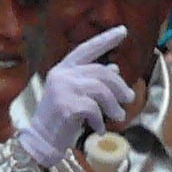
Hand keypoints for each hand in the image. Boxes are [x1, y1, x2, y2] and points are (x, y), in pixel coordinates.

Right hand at [17, 29, 132, 166]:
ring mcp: (62, 89)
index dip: (105, 39)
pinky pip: (93, 108)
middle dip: (119, 86)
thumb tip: (114, 68)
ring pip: (100, 89)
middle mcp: (61, 75)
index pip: (87, 48)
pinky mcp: (65, 106)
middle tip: (129, 99)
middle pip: (100, 71)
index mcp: (63, 69)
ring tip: (119, 117)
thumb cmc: (60, 118)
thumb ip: (92, 80)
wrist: (41, 140)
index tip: (123, 31)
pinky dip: (100, 120)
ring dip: (114, 105)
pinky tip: (99, 129)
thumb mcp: (75, 94)